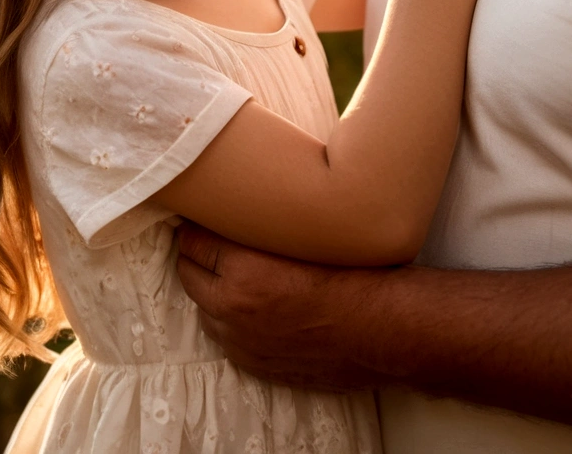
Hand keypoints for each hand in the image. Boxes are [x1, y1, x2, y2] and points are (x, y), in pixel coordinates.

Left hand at [176, 222, 389, 390]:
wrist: (383, 329)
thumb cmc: (354, 273)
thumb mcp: (307, 235)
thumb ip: (267, 225)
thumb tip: (242, 206)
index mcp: (243, 270)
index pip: (194, 240)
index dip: (197, 224)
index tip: (201, 213)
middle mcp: (233, 308)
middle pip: (188, 272)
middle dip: (195, 254)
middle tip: (208, 237)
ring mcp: (242, 341)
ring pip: (203, 307)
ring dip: (209, 288)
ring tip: (227, 270)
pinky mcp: (255, 365)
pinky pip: (222, 337)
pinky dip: (226, 319)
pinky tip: (246, 304)